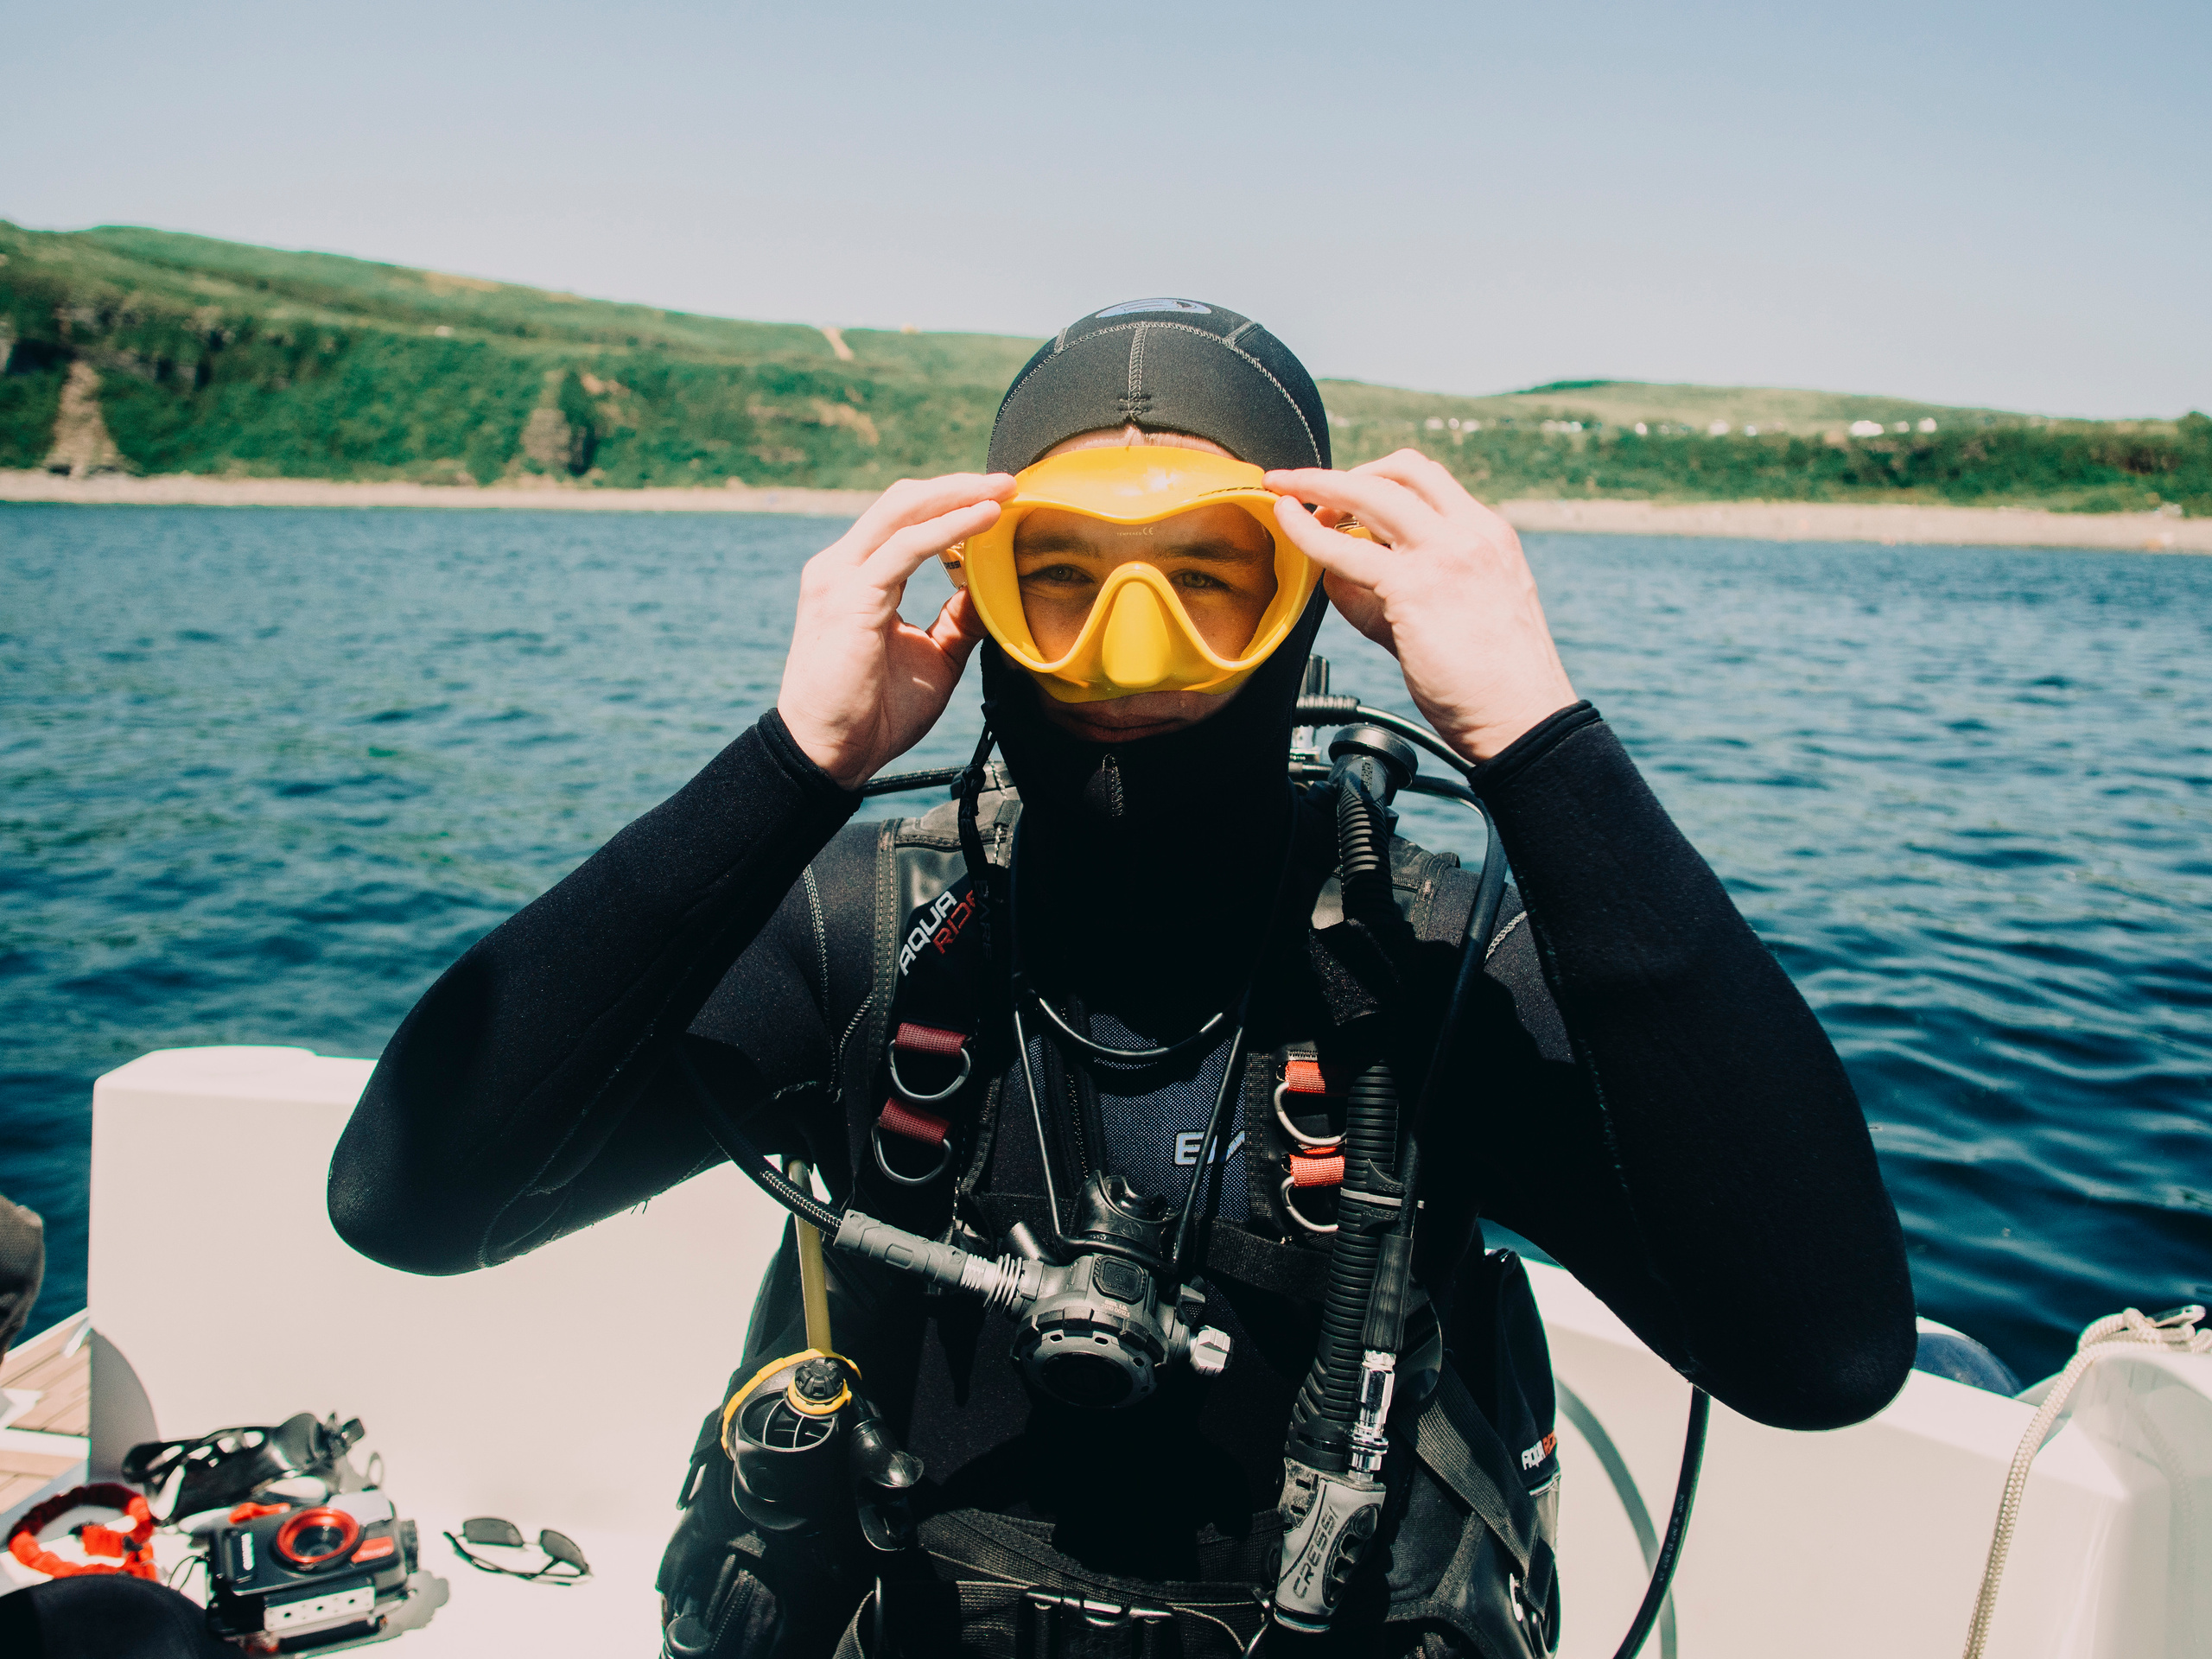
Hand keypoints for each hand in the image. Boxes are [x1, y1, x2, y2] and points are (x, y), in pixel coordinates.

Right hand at [777, 473, 1015, 788]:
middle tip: (1010, 480)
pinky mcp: (851, 596)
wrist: (832, 754)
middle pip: (903, 502)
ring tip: (1004, 489)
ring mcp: (841, 576)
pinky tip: (984, 519)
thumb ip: (957, 619)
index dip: (951, 502)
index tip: (1000, 499)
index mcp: (857, 576)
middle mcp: (843, 566)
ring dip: (958, 495)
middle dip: (958, 485)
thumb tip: (992, 591)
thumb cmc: (875, 712)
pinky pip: (906, 548)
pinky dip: (949, 528)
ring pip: (903, 511)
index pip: (905, 519)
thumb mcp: (934, 655)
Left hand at [1265, 451, 1576, 762]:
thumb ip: (1395, 591)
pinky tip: (1289, 527)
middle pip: (1398, 471)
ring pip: (1370, 493)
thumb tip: (1337, 576)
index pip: (1426, 480)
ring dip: (1317, 486)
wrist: (1520, 720)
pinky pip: (1344, 550)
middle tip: (1298, 483)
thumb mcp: (1452, 614)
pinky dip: (1308, 533)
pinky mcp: (1416, 587)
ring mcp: (1446, 555)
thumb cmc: (1491, 681)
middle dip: (1340, 471)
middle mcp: (1471, 533)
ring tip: (1284, 493)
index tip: (1340, 495)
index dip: (1375, 477)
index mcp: (1487, 535)